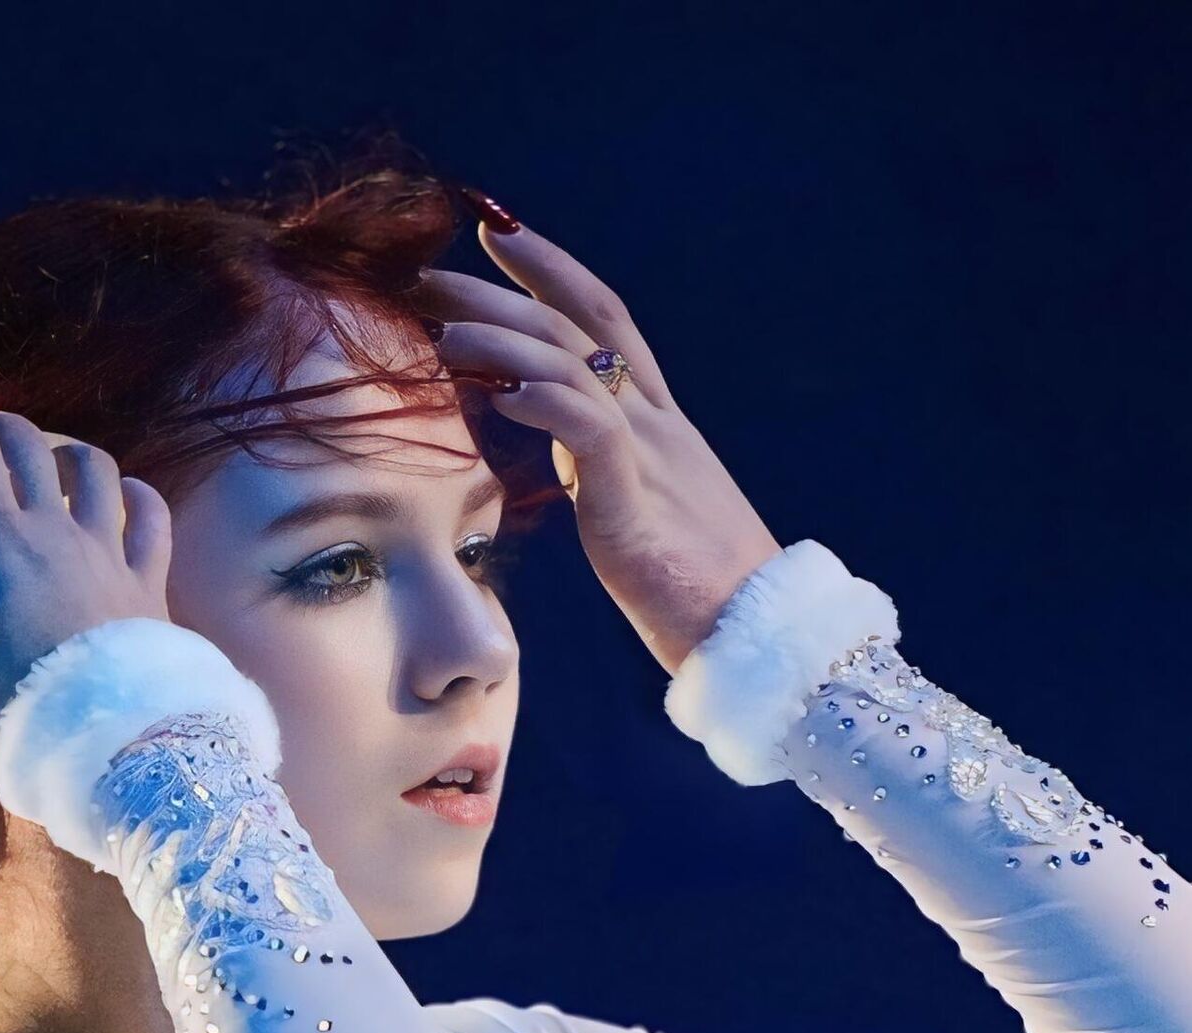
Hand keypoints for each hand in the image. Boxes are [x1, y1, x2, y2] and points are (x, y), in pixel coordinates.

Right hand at [0, 374, 172, 755]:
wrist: (122, 758)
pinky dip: (120, 489)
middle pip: (13, 437)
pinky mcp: (150, 587)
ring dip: (40, 445)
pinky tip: (103, 499)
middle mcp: (57, 532)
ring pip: (85, 461)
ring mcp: (110, 554)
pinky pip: (146, 510)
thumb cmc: (23, 718)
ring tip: (7, 465)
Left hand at [417, 216, 782, 675]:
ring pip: (575, 366)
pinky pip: (591, 432)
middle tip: (430, 271)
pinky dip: (544, 402)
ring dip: (503, 339)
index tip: (496, 232)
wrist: (761, 640)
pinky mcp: (638, 508)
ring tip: (441, 331)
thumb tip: (572, 470)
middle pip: (576, 328)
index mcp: (663, 427)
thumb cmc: (702, 596)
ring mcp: (653, 461)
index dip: (551, 270)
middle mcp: (660, 427)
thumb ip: (609, 476)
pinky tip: (501, 392)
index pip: (604, 322)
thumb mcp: (648, 515)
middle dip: (501, 289)